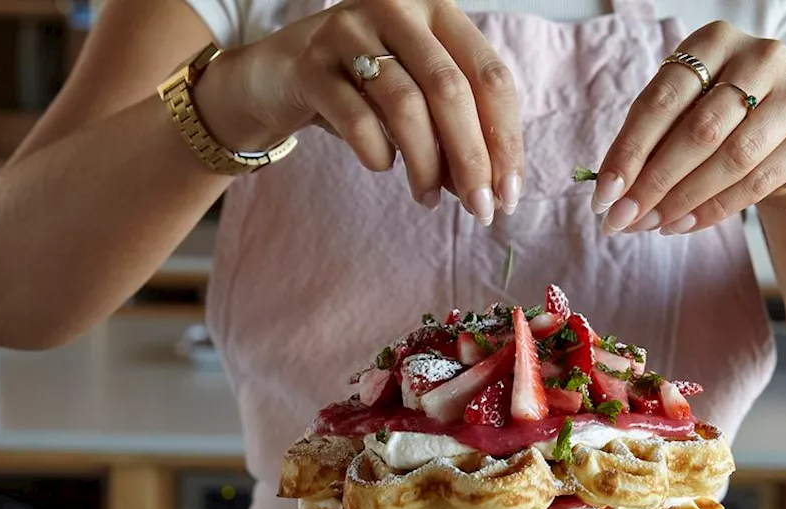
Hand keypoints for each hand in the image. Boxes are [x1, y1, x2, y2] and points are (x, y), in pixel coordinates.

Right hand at [197, 0, 523, 223]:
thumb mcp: (418, 100)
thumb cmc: (363, 90)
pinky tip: (382, 164)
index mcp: (438, 12)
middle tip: (480, 211)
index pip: (491, 77)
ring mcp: (350, 30)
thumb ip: (457, 133)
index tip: (508, 194)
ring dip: (426, 165)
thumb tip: (493, 190)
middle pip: (452, 91)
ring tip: (428, 197)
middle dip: (472, 160)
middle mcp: (398, 8)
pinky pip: (357, 119)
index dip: (505, 140)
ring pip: (406, 106)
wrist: (278, 78)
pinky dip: (378, 153)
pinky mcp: (311, 63)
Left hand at [590, 21, 785, 234]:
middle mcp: (761, 56)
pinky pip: (756, 181)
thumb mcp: (684, 114)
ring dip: (683, 200)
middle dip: (654, 182)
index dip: (629, 150)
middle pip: (699, 130)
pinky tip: (684, 225)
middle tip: (623, 218)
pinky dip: (714, 209)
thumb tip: (610, 193)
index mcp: (715, 40)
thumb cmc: (722, 122)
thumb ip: (650, 141)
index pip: (662, 100)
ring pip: (731, 158)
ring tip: (651, 225)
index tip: (604, 193)